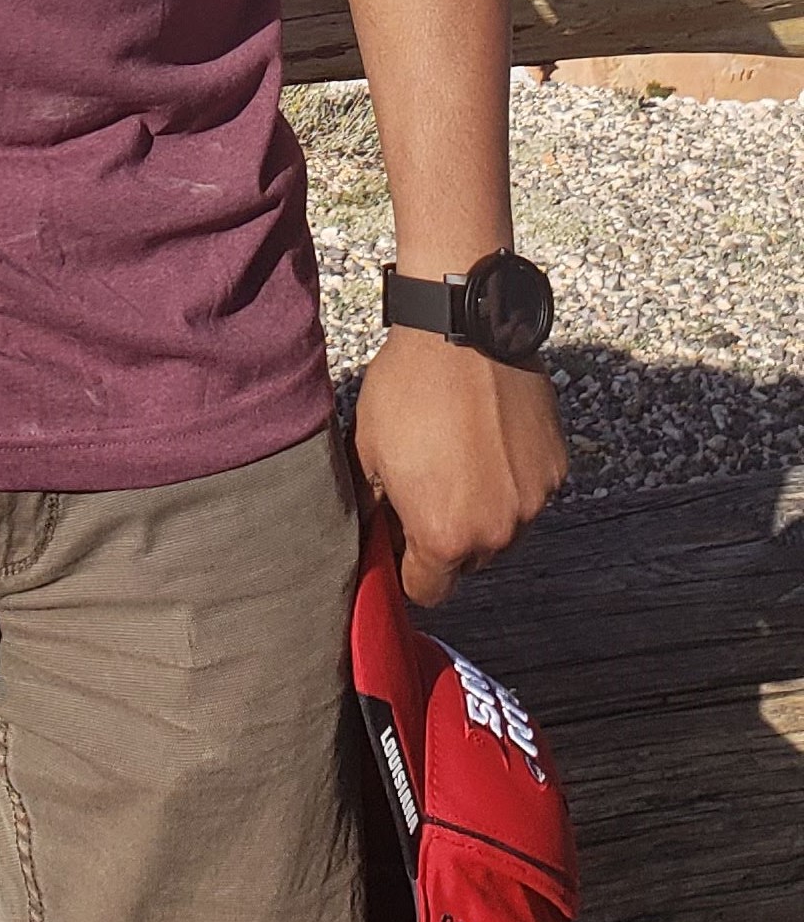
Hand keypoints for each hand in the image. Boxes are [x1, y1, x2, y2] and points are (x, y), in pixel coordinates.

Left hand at [352, 331, 567, 605]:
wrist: (461, 330)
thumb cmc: (407, 388)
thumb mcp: (367, 451)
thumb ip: (371, 507)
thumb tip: (373, 533)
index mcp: (444, 536)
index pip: (427, 591)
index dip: (406, 571)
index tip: (399, 545)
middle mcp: (496, 530)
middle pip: (468, 561)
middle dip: (446, 537)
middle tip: (427, 490)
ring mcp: (532, 500)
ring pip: (503, 527)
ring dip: (483, 508)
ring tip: (460, 457)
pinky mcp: (554, 467)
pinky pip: (528, 490)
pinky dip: (510, 476)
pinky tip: (488, 438)